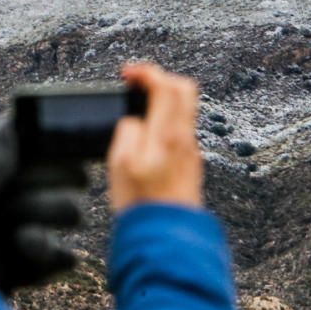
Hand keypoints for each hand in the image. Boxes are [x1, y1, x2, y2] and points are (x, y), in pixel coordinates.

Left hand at [0, 116, 84, 294]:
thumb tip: (11, 118)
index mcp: (10, 175)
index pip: (56, 153)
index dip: (62, 155)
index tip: (63, 153)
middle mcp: (28, 199)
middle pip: (74, 179)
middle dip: (46, 189)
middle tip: (14, 202)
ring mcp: (36, 232)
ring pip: (74, 212)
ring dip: (43, 218)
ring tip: (14, 231)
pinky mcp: (40, 266)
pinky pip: (68, 255)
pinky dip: (47, 251)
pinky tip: (21, 250)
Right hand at [107, 63, 202, 212]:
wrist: (166, 237)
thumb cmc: (142, 205)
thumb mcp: (119, 163)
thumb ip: (127, 131)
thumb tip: (134, 120)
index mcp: (168, 134)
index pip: (166, 85)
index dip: (146, 72)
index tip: (128, 75)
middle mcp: (185, 139)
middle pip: (184, 90)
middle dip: (160, 80)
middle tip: (137, 86)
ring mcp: (191, 152)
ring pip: (184, 110)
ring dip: (163, 102)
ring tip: (138, 111)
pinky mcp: (190, 165)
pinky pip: (181, 131)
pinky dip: (165, 122)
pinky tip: (148, 137)